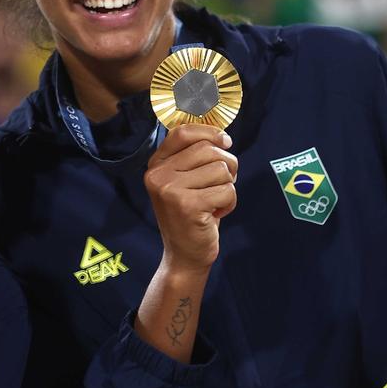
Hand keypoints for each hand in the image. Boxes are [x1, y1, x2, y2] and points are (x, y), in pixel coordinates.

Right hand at [144, 124, 237, 273]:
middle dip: (227, 165)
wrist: (184, 256)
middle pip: (208, 149)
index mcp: (156, 165)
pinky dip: (230, 203)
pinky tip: (215, 214)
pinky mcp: (187, 205)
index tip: (226, 142)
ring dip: (228, 187)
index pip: (182, 132)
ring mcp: (170, 190)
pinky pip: (227, 190)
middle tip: (222, 184)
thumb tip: (224, 137)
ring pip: (221, 169)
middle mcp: (158, 174)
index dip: (209, 132)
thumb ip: (195, 157)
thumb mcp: (185, 181)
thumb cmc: (192, 214)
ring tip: (215, 202)